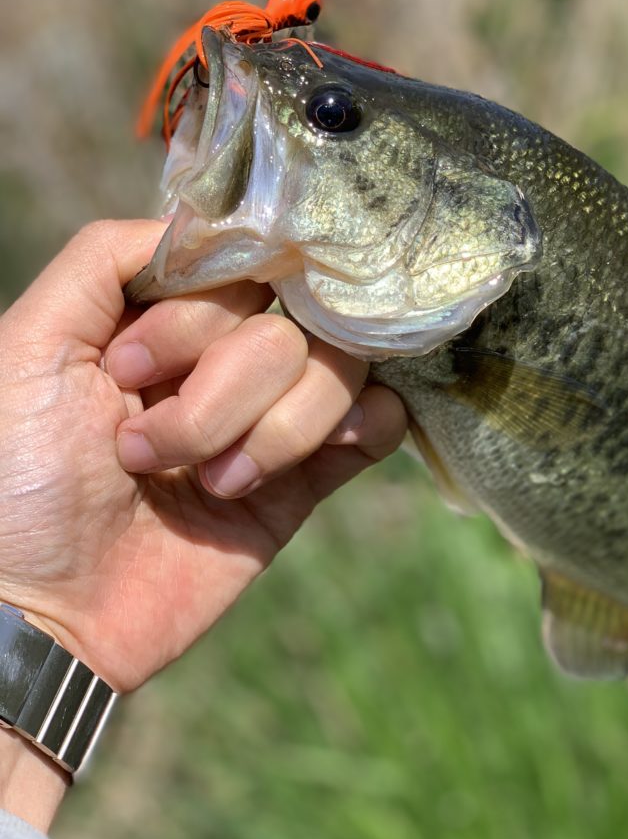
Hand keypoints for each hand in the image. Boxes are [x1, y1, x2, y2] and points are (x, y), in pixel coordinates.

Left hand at [0, 220, 405, 695]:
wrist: (40, 615)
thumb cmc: (12, 479)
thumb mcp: (30, 345)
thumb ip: (106, 259)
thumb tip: (204, 223)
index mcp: (160, 318)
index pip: (238, 268)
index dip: (197, 318)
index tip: (128, 373)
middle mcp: (221, 358)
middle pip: (290, 322)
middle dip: (218, 393)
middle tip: (142, 451)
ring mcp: (268, 417)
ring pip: (338, 368)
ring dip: (272, 429)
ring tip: (204, 484)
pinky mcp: (305, 481)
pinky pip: (379, 422)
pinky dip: (363, 427)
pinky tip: (305, 460)